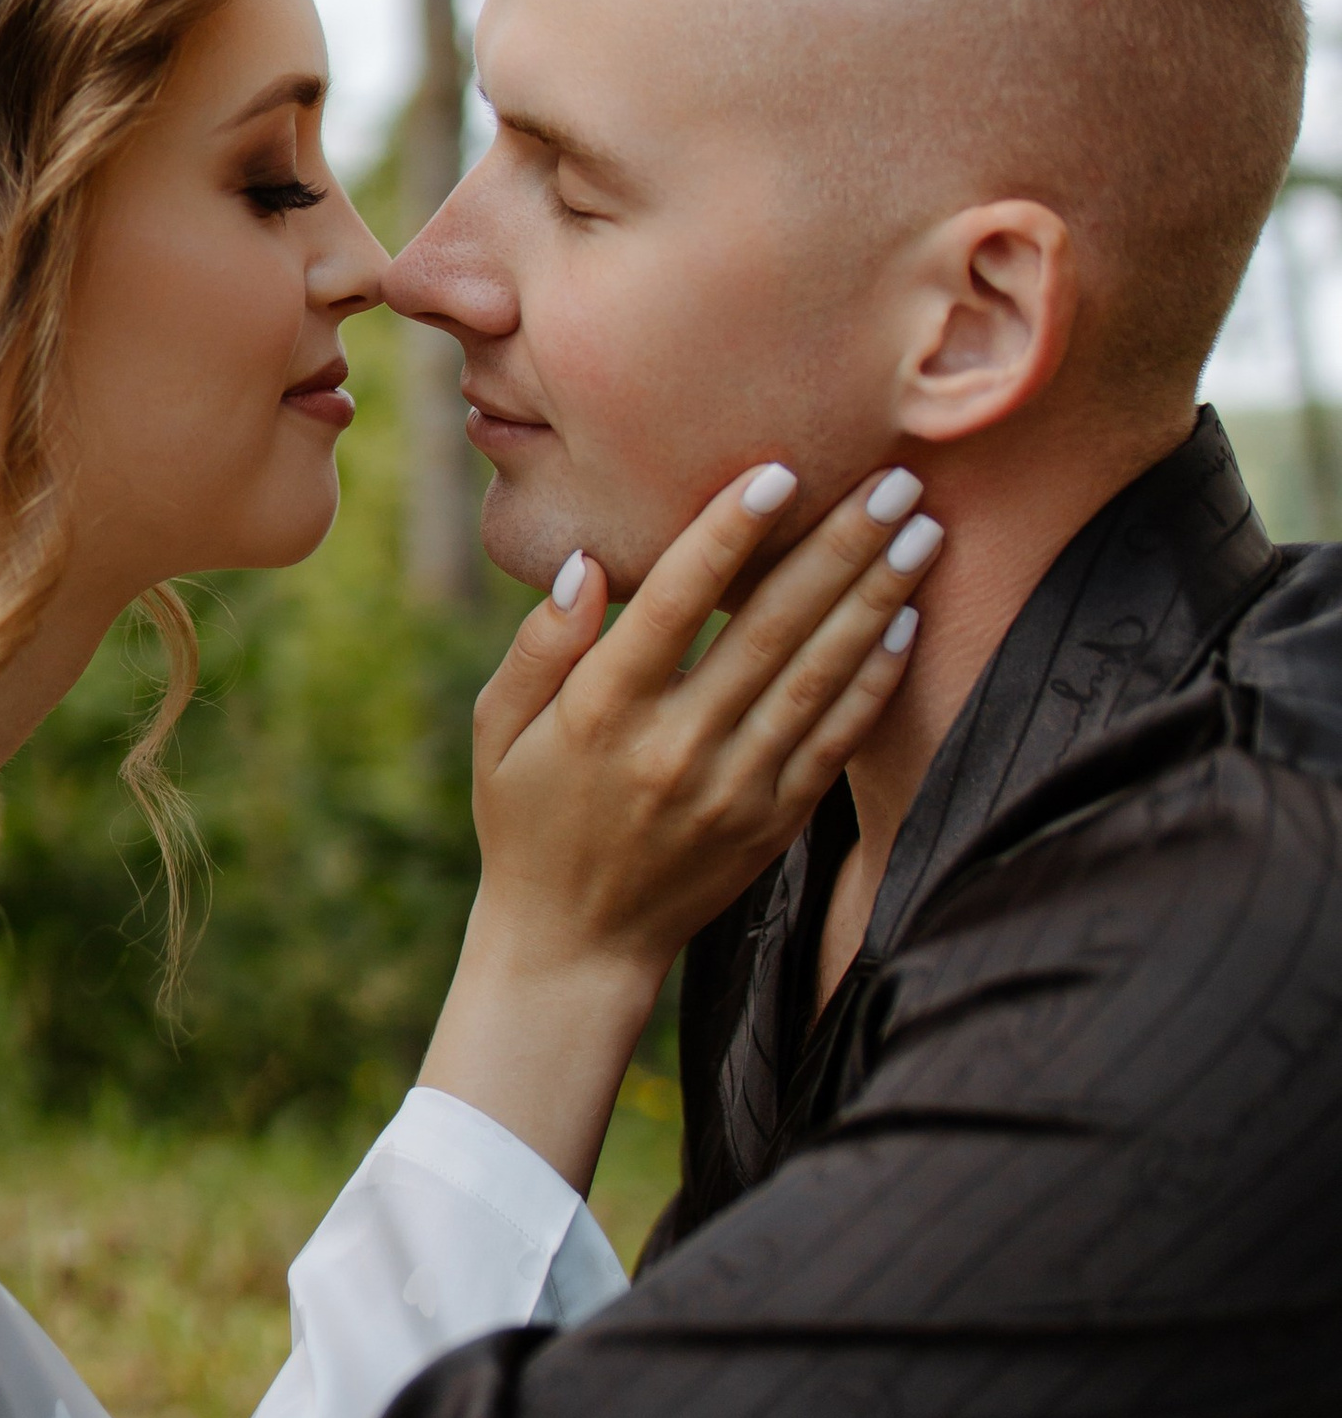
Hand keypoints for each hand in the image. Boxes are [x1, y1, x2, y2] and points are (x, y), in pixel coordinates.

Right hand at [420, 463, 939, 1183]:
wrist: (574, 946)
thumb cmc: (527, 819)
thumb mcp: (495, 730)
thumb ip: (540, 647)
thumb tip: (587, 566)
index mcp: (603, 712)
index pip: (676, 602)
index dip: (729, 533)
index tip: (780, 471)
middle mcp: (676, 746)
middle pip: (772, 628)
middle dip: (839, 545)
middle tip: (893, 480)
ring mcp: (734, 788)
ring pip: (820, 676)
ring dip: (877, 597)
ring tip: (922, 531)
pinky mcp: (773, 822)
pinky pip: (835, 740)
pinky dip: (874, 680)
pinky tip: (904, 623)